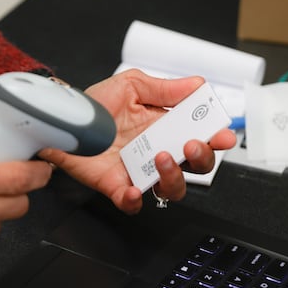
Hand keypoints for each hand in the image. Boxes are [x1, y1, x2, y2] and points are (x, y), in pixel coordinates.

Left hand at [39, 69, 235, 213]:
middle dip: (202, 158)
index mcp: (165, 128)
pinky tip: (134, 190)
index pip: (200, 137)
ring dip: (174, 177)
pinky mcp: (116, 186)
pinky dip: (136, 200)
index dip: (216, 138)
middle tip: (193, 145)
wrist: (65, 119)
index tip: (223, 135)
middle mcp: (156, 152)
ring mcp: (138, 171)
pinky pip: (132, 202)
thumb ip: (165, 89)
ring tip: (162, 157)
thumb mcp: (132, 86)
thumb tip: (198, 84)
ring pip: (171, 188)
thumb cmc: (97, 105)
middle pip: (194, 166)